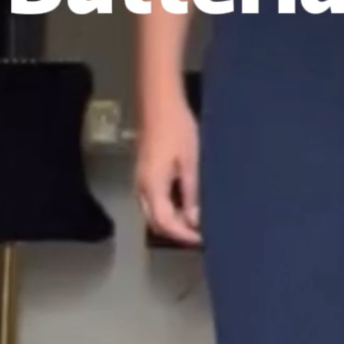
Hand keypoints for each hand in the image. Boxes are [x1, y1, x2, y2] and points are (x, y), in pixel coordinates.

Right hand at [135, 95, 201, 243]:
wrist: (159, 103)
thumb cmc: (177, 128)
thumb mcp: (191, 162)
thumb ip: (192, 193)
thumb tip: (194, 220)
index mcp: (152, 186)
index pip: (165, 223)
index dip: (184, 235)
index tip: (203, 240)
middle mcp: (141, 188)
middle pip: (156, 222)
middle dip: (178, 232)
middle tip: (202, 233)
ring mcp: (140, 181)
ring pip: (154, 213)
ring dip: (174, 221)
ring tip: (198, 221)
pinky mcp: (144, 174)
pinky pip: (154, 201)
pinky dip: (170, 209)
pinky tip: (187, 205)